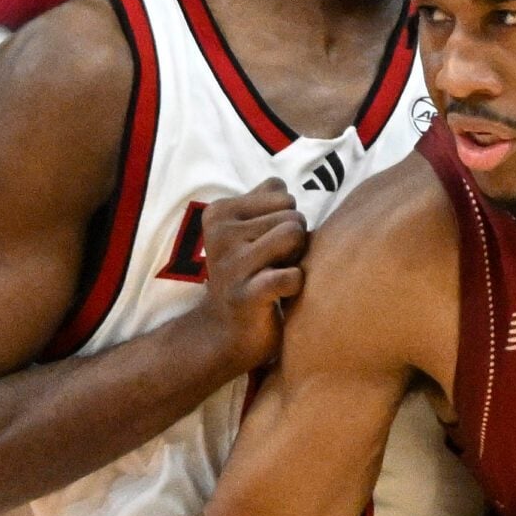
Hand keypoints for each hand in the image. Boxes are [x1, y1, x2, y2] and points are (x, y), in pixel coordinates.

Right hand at [191, 181, 308, 372]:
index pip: (282, 194)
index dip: (285, 220)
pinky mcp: (247, 294)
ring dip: (296, 260)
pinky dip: (295, 286)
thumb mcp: (246, 230)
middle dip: (294, 241)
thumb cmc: (247, 274)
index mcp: (219, 212)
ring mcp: (232, 264)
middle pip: (293, 216)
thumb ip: (263, 200)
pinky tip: (279, 296)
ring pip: (295, 236)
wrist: (226, 332)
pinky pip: (292, 275)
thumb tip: (279, 183)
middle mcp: (221, 233)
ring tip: (276, 275)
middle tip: (272, 265)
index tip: (265, 244)